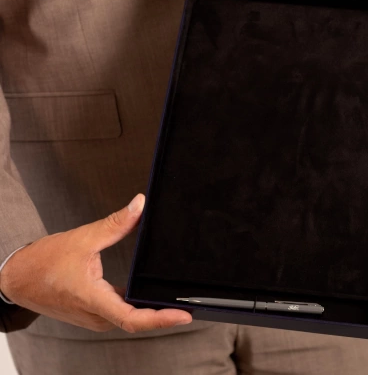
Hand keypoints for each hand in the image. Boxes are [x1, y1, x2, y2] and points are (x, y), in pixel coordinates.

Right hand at [0, 194, 191, 332]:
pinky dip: (139, 306)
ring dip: (152, 311)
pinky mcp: (93, 311)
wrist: (18, 277)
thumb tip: (139, 205)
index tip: (184, 314)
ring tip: (177, 300)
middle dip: (164, 314)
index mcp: (93, 299)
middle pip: (137, 320)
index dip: (161, 319)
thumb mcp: (83, 238)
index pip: (133, 318)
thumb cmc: (43, 263)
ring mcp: (95, 315)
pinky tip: (152, 295)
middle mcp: (96, 314)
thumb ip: (115, 223)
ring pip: (130, 317)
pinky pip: (121, 312)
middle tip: (190, 303)